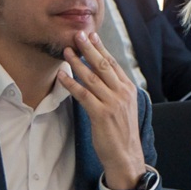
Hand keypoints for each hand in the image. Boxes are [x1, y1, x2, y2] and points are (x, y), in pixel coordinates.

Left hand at [58, 34, 146, 189]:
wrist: (126, 155)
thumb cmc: (122, 132)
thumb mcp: (125, 107)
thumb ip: (116, 91)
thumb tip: (104, 77)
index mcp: (129, 90)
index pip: (113, 64)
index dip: (101, 49)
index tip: (92, 36)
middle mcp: (122, 94)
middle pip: (103, 66)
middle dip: (89, 49)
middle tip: (78, 35)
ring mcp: (112, 103)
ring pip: (91, 77)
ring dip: (77, 63)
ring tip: (66, 51)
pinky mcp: (101, 114)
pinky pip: (83, 94)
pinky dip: (71, 83)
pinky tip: (62, 75)